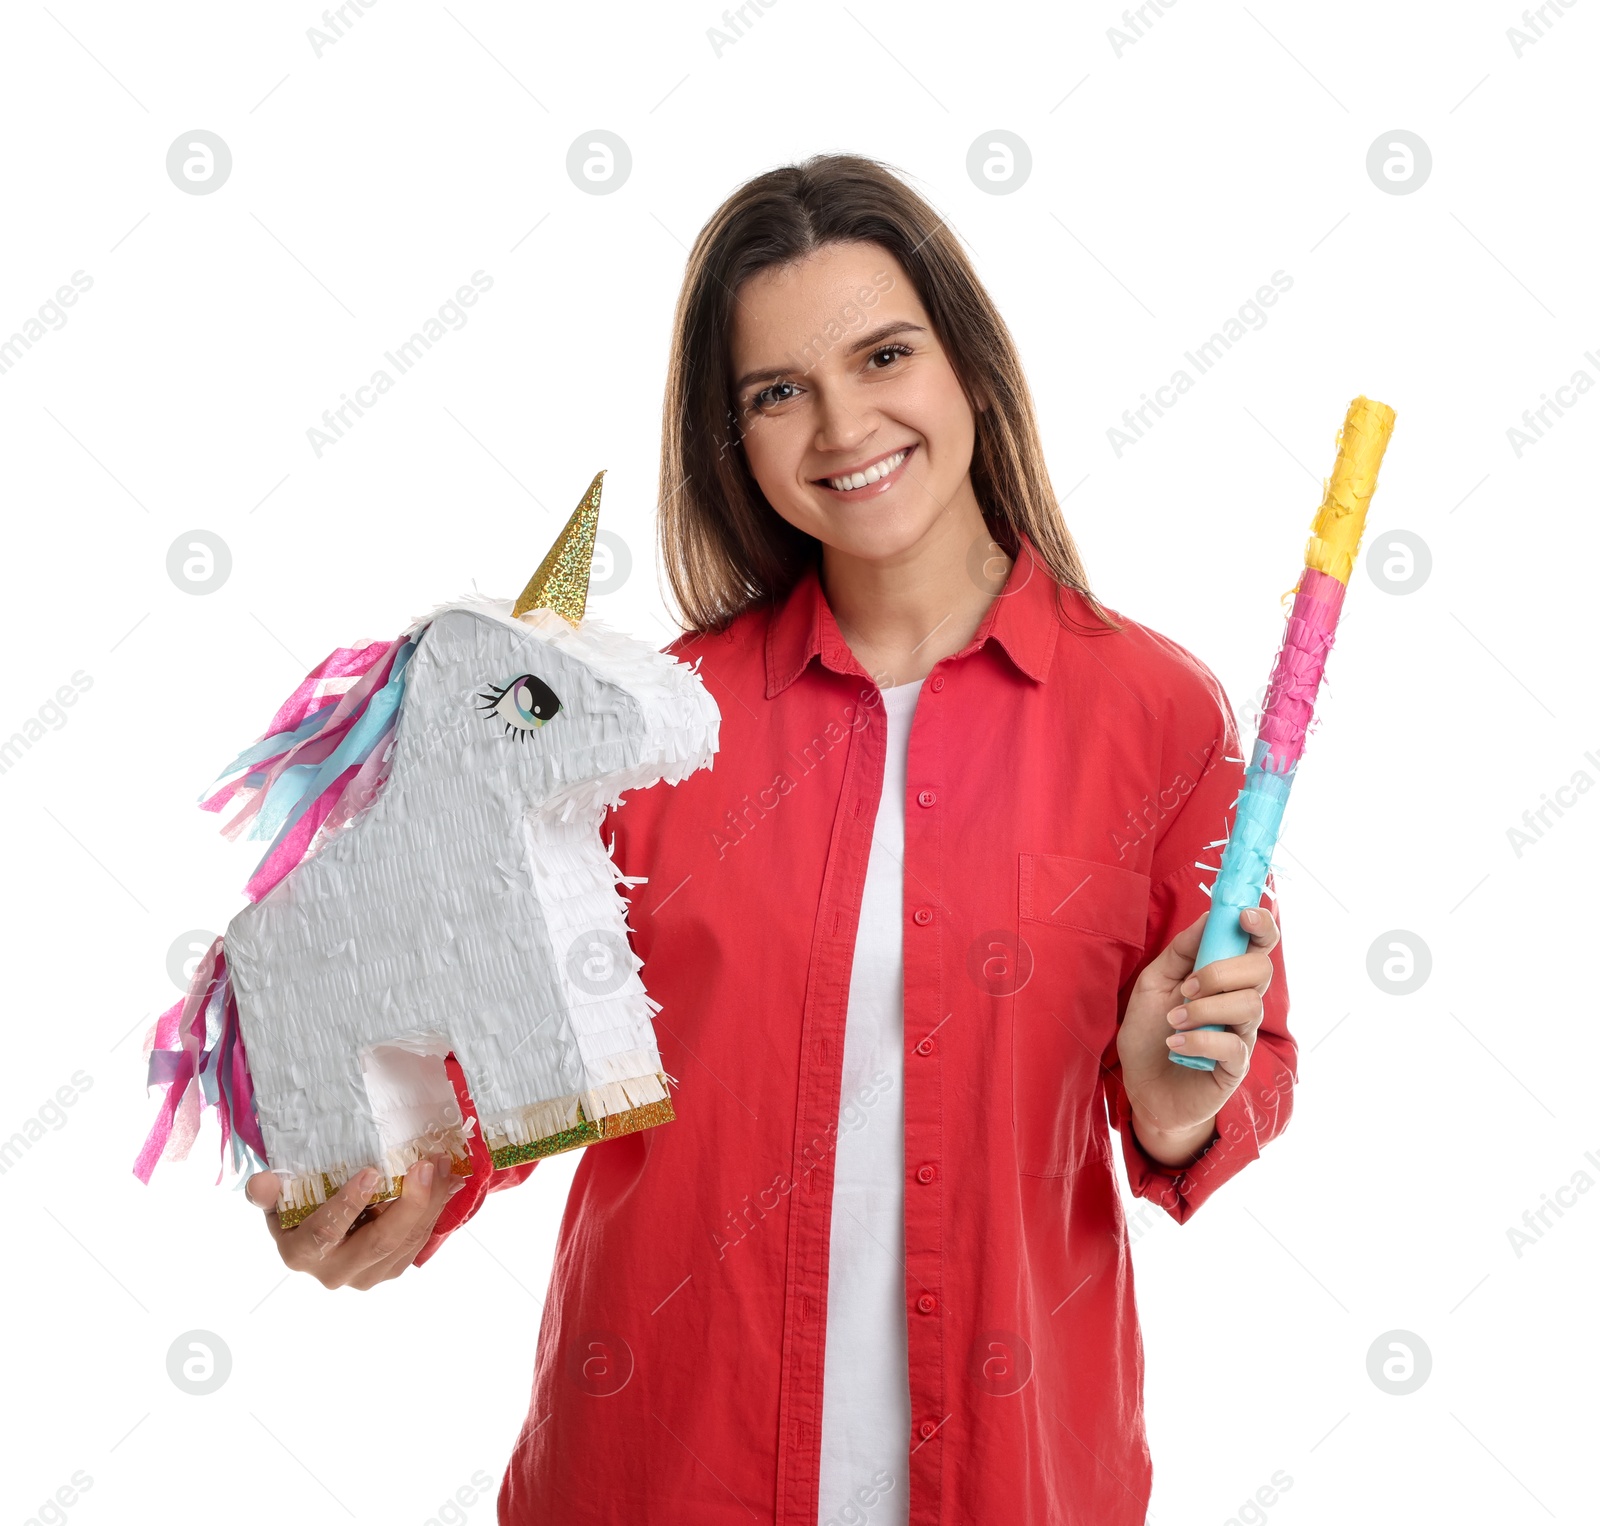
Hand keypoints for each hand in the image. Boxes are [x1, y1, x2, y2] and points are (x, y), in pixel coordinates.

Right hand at [246, 1153, 464, 1289]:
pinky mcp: (389, 1271)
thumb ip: (268, 1194)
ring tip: (442, 1164)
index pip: (325, 1232)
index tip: (371, 1172)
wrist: (317, 1240)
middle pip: (379, 1241)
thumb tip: (262, 1182)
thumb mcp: (279, 1201)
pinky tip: (445, 1183)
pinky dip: (434, 1211)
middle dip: (409, 1202)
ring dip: (431, 1202)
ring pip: (406, 1241)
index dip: (348, 1204)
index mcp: (301, 1253)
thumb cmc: (299, 1211)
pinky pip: (418, 1242)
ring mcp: (366, 1276)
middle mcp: (334, 1271)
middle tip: (427, 1164)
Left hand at [1116, 906, 1277, 1163]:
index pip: (1259, 945)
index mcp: (1224, 977)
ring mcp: (1241, 1035)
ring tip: (1173, 1021)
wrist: (1143, 1087)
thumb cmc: (1149, 1032)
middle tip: (1186, 988)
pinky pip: (1233, 1046)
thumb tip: (1208, 917)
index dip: (1260, 924)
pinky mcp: (1235, 1067)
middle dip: (1220, 972)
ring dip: (1204, 1009)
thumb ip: (1181, 951)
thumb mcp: (1153, 982)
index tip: (1242, 915)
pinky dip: (1200, 1041)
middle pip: (1260, 969)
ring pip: (1249, 1006)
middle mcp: (1240, 1002)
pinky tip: (1175, 1045)